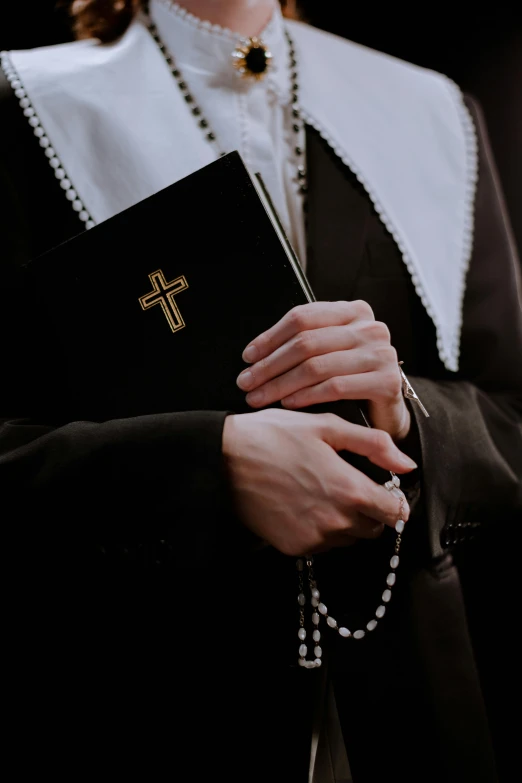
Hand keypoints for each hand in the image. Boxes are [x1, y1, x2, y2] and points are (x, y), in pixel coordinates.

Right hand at [222, 409, 415, 556]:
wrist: (224, 459)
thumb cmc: (275, 435)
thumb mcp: (327, 427)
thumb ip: (374, 445)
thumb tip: (407, 465)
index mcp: (351, 490)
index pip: (396, 513)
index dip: (394, 500)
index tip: (382, 489)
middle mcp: (336, 522)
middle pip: (373, 529)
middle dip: (368, 510)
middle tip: (346, 484)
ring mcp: (314, 539)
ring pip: (348, 538)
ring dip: (344, 520)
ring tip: (319, 491)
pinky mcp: (293, 548)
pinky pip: (321, 544)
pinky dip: (319, 529)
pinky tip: (301, 503)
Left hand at [236, 301, 409, 440]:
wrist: (385, 411)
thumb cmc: (349, 379)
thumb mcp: (327, 352)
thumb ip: (303, 343)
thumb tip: (254, 355)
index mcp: (353, 311)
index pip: (302, 318)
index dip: (270, 337)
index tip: (247, 357)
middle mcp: (371, 328)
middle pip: (307, 343)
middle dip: (270, 365)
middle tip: (246, 383)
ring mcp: (382, 354)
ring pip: (317, 367)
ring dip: (281, 384)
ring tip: (259, 397)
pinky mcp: (387, 381)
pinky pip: (336, 387)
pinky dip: (307, 396)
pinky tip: (288, 403)